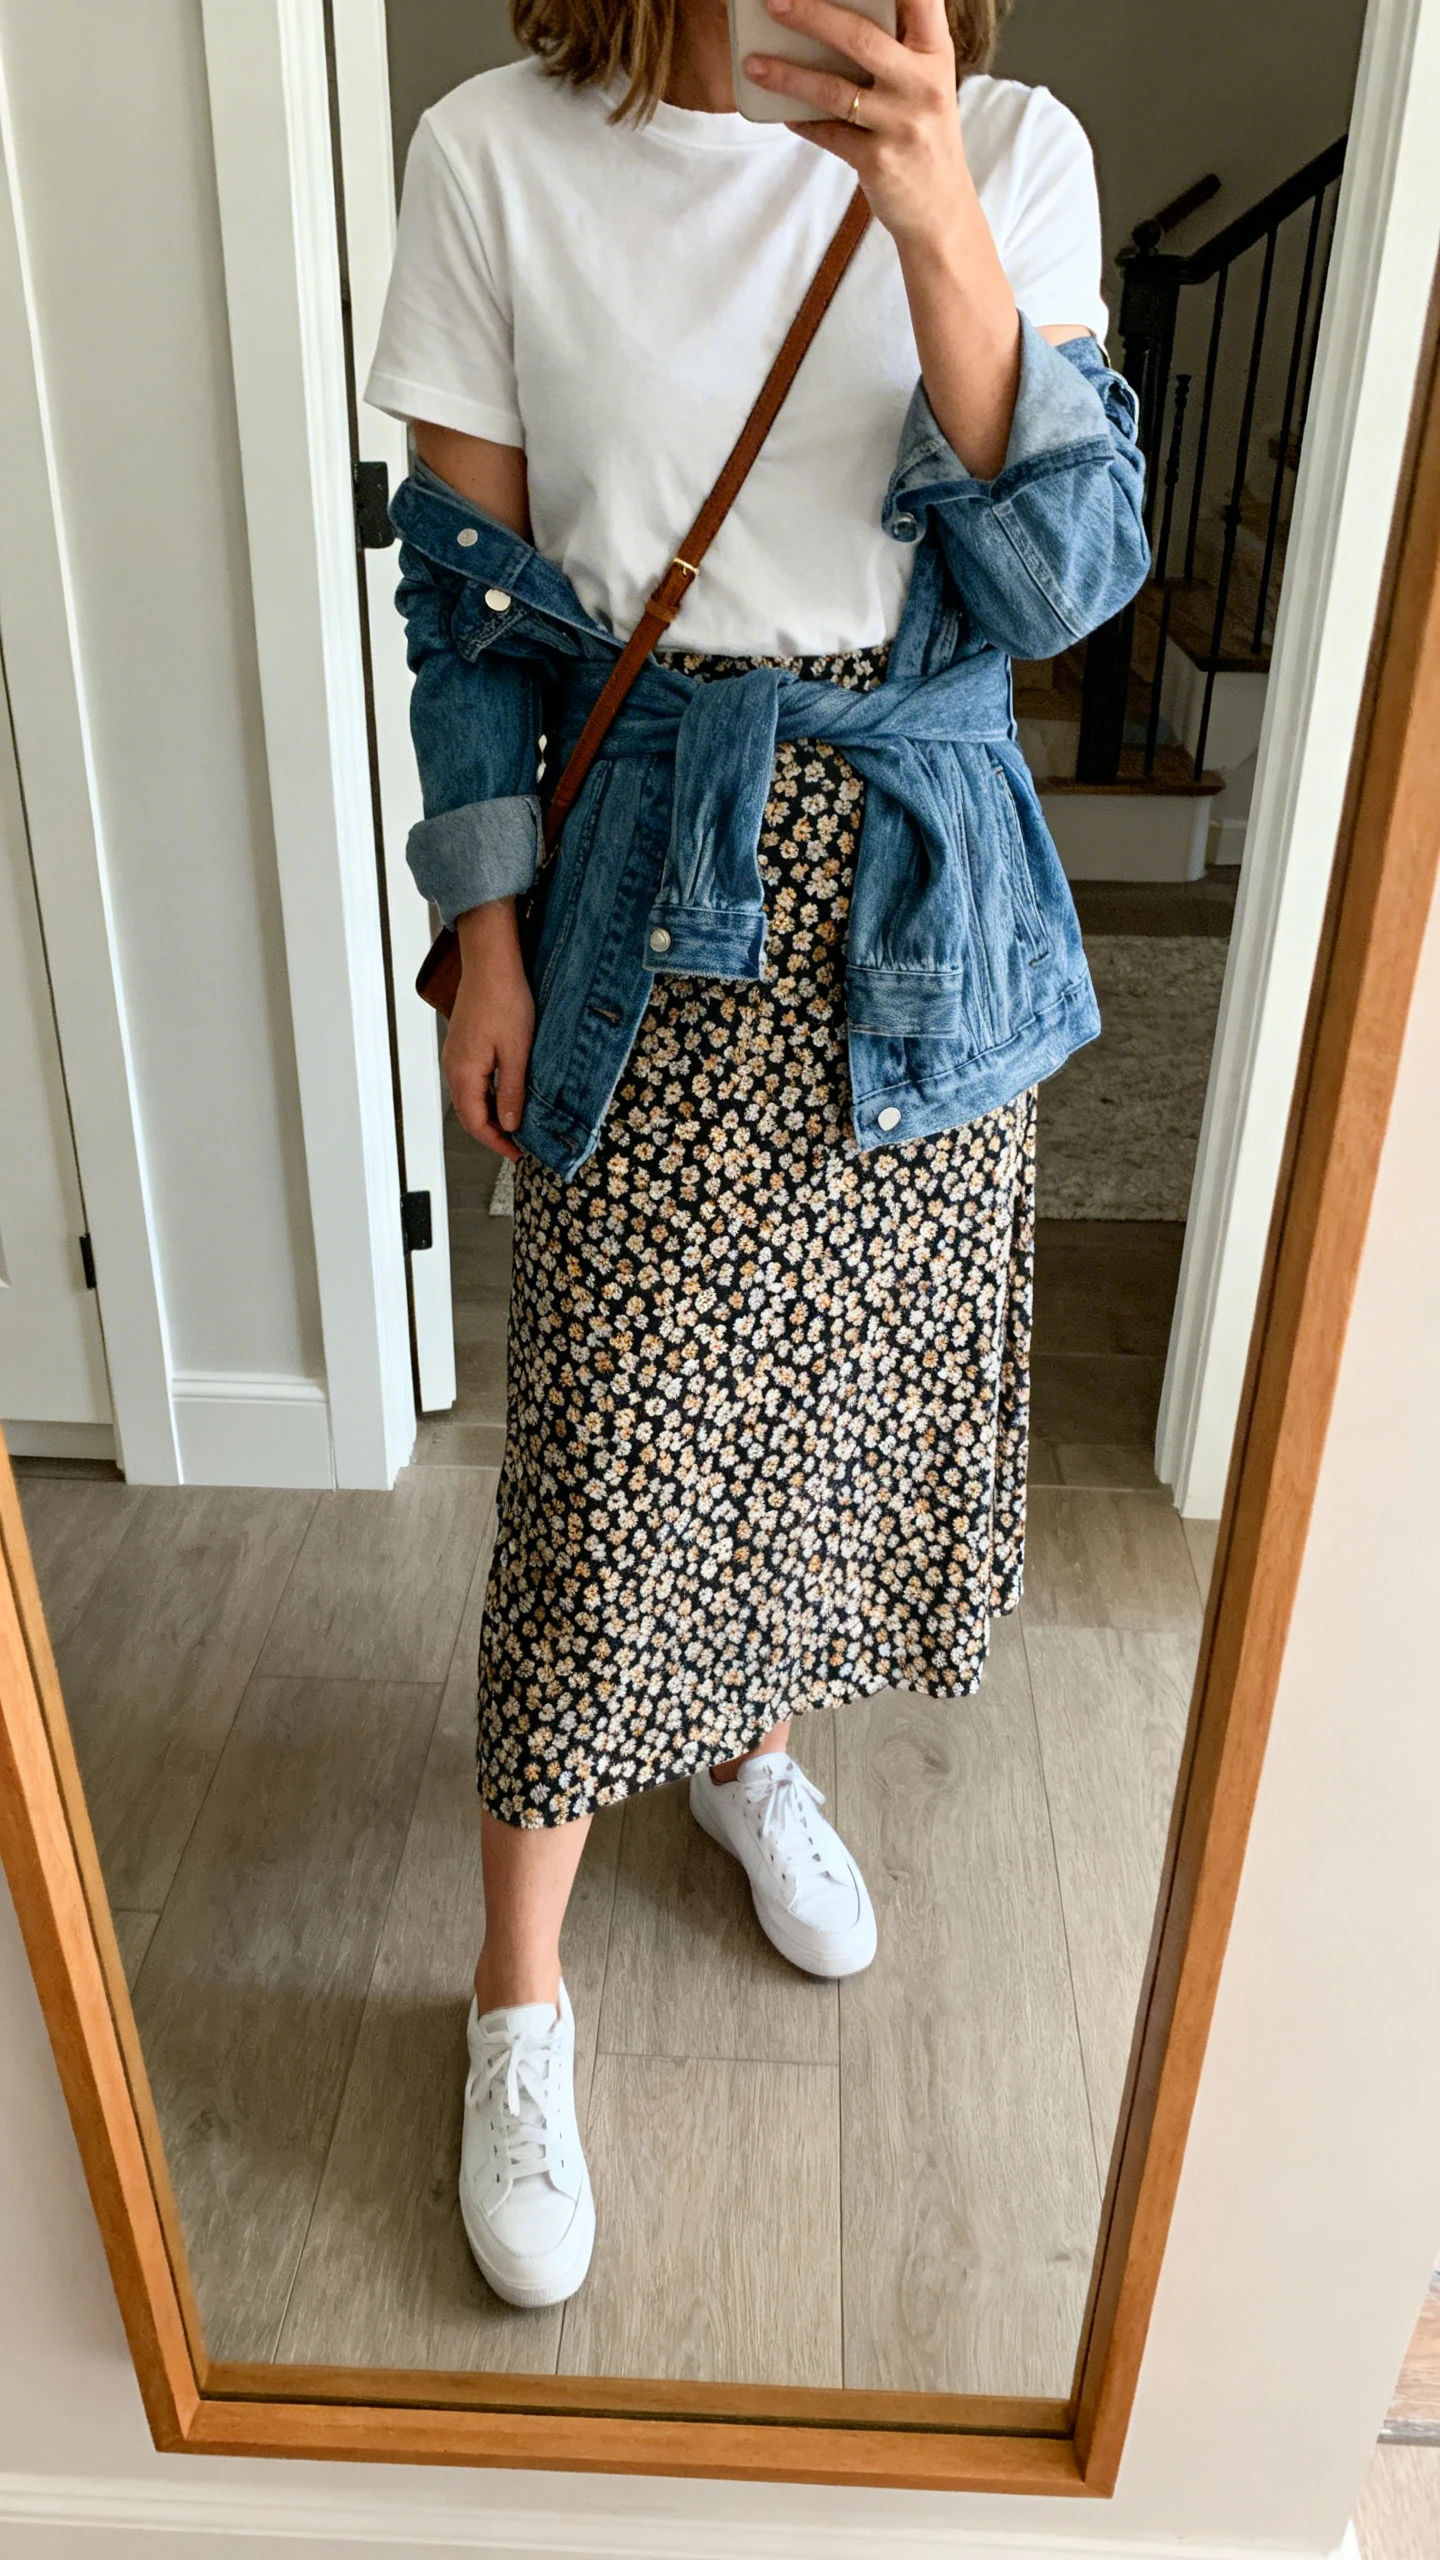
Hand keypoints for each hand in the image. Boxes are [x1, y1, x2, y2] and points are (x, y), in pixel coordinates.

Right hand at [442, 899, 533, 1159]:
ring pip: (469, 1098)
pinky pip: (470, 1081)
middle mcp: (453, 1068)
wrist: (491, 963)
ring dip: (489, 1115)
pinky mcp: (462, 1044)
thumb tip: (509, 1125)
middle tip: (518, 1146)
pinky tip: (504, 1094)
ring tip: (514, 1125)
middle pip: (468, 1114)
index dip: (496, 1143)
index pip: (475, 1123)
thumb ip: (511, 1091)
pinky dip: (486, 1096)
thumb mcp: (517, 1052)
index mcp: (465, 1074)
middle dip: (492, 1133)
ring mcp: (455, 1055)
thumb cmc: (506, 1002)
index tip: (517, 1154)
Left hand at [744, 0, 971, 249]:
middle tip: (773, 2)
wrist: (942, 211)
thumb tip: (834, 19)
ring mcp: (901, 124)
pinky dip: (801, 121)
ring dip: (787, 76)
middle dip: (811, 15)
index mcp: (936, 54)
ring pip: (833, 90)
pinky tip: (782, 112)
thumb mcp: (927, 83)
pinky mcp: (878, 161)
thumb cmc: (926, 136)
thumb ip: (898, 49)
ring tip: (754, 65)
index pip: (920, 0)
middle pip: (860, 38)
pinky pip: (827, 133)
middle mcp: (923, 85)